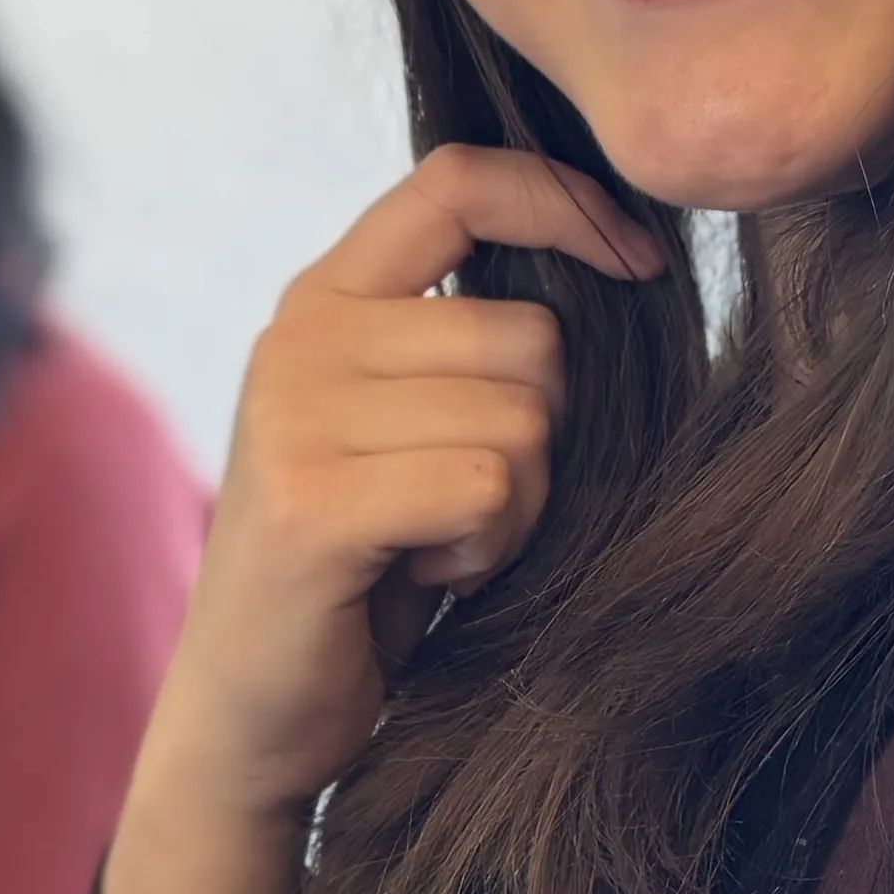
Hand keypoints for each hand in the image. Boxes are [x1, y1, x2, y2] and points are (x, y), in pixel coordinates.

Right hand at [99, 144, 663, 893]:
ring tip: (436, 545)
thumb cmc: (366, 570)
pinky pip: (488, 486)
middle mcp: (299, 336)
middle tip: (466, 506)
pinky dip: (487, 547)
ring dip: (517, 506)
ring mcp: (293, 415)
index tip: (639, 261)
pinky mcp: (309, 503)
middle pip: (529, 335)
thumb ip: (466, 343)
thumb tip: (621, 258)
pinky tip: (424, 577)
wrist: (254, 712)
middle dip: (542, 436)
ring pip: (521, 420)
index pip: (457, 181)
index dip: (564, 201)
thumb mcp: (407, 425)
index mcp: (325, 299)